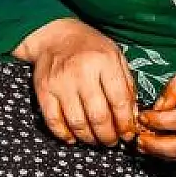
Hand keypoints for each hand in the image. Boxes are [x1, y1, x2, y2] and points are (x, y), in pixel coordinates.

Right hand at [16, 18, 138, 146]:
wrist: (55, 35)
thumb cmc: (90, 48)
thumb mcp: (115, 57)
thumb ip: (127, 85)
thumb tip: (131, 117)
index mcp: (104, 61)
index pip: (119, 102)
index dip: (126, 124)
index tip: (128, 134)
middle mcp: (81, 72)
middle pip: (98, 117)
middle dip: (108, 136)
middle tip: (112, 141)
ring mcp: (60, 81)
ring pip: (77, 122)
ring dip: (89, 139)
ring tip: (95, 140)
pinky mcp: (43, 89)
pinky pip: (53, 120)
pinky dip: (63, 134)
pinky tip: (72, 137)